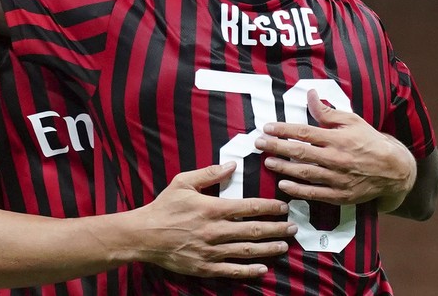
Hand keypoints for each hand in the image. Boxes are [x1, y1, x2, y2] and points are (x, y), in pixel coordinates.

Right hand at [137, 161, 296, 278]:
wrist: (145, 234)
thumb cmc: (164, 206)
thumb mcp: (183, 182)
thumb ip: (209, 173)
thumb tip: (232, 166)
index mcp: (212, 208)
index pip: (249, 207)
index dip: (269, 207)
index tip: (283, 207)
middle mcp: (216, 231)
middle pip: (253, 230)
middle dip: (276, 228)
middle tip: (293, 228)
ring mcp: (212, 251)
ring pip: (248, 251)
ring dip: (269, 248)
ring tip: (284, 246)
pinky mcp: (205, 267)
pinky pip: (233, 270)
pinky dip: (250, 270)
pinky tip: (263, 269)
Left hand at [254, 89, 416, 210]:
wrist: (394, 170)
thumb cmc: (369, 140)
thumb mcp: (352, 120)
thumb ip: (327, 111)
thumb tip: (310, 94)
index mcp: (337, 138)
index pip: (304, 132)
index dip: (283, 130)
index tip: (267, 127)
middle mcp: (336, 158)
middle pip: (300, 152)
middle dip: (276, 147)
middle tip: (259, 143)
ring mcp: (338, 179)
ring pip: (305, 173)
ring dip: (284, 168)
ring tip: (267, 162)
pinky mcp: (340, 195)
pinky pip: (316, 194)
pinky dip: (298, 191)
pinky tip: (283, 185)